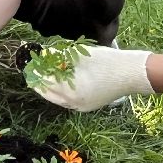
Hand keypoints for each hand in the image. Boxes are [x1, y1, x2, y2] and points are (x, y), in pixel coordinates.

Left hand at [30, 45, 152, 112]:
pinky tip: (59, 82)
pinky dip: (61, 92)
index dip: (37, 71)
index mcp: (71, 91)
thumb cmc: (107, 61)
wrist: (132, 74)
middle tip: (34, 70)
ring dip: (49, 87)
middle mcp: (74, 104)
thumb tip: (44, 54)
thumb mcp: (81, 55)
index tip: (30, 63)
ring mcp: (81, 107)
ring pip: (57, 99)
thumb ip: (60, 56)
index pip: (45, 82)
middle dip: (40, 81)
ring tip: (45, 74)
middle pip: (48, 93)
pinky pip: (68, 101)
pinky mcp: (89, 107)